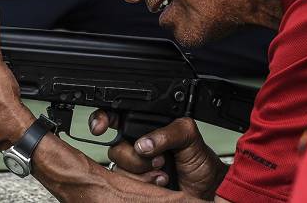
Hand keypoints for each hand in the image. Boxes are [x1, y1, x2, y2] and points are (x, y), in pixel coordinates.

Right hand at [90, 111, 226, 197]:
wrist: (206, 189)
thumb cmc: (199, 160)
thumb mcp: (188, 136)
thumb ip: (168, 132)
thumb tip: (143, 143)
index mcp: (144, 126)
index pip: (116, 116)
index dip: (102, 119)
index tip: (101, 128)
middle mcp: (136, 144)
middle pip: (115, 146)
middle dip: (133, 156)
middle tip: (157, 158)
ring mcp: (134, 166)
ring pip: (119, 166)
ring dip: (142, 172)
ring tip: (162, 171)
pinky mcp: (135, 184)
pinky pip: (125, 183)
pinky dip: (144, 184)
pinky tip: (159, 182)